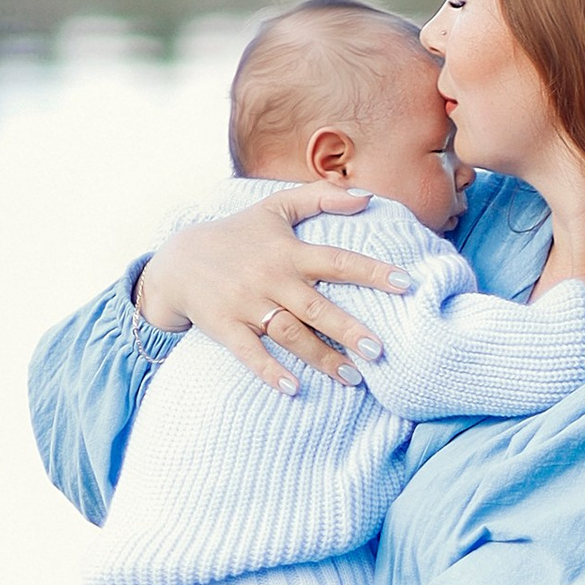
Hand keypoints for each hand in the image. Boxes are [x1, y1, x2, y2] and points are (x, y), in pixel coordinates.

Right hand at [135, 187, 407, 391]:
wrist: (178, 261)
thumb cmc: (237, 234)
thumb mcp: (275, 207)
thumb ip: (321, 195)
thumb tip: (369, 196)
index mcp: (288, 251)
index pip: (338, 261)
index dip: (373, 271)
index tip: (407, 284)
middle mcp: (271, 278)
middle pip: (317, 306)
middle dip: (348, 330)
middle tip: (380, 352)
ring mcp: (247, 304)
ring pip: (289, 334)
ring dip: (320, 358)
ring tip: (353, 379)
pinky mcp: (225, 327)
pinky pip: (249, 352)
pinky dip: (268, 371)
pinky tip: (292, 389)